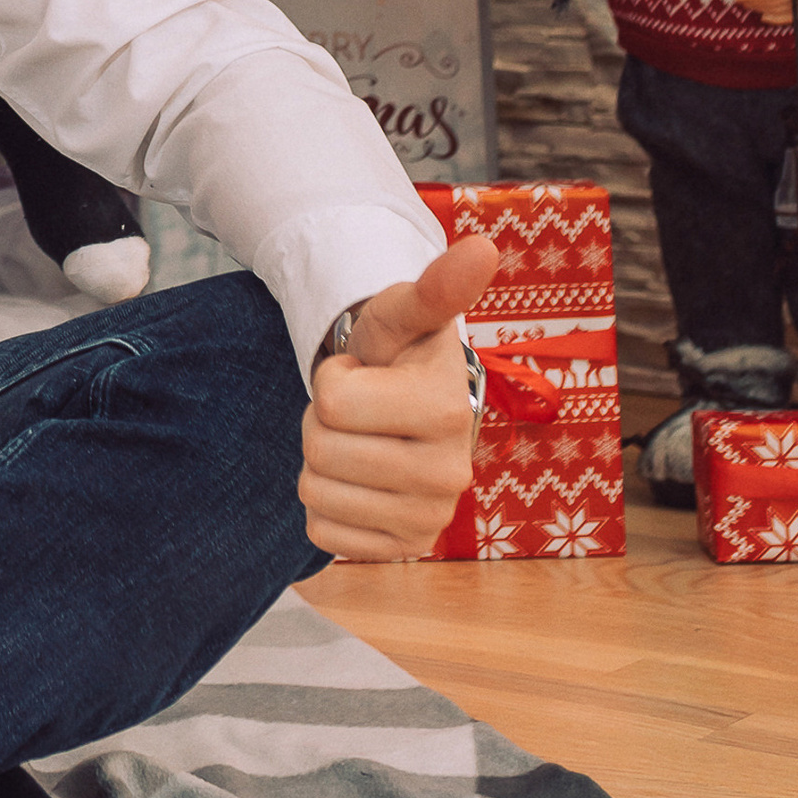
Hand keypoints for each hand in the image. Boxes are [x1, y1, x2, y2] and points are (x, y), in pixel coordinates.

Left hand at [299, 233, 499, 562]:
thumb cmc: (400, 356)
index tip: (364, 372)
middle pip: (320, 451)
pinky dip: (326, 506)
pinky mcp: (403, 550)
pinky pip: (321, 536)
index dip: (333, 379)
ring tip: (360, 439)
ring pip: (315, 494)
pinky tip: (359, 480)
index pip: (331, 402)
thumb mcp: (404, 315)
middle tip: (359, 409)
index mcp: (448, 410)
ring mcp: (429, 520)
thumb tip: (481, 247)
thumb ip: (433, 288)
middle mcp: (450, 475)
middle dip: (323, 421)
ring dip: (322, 462)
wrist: (412, 407)